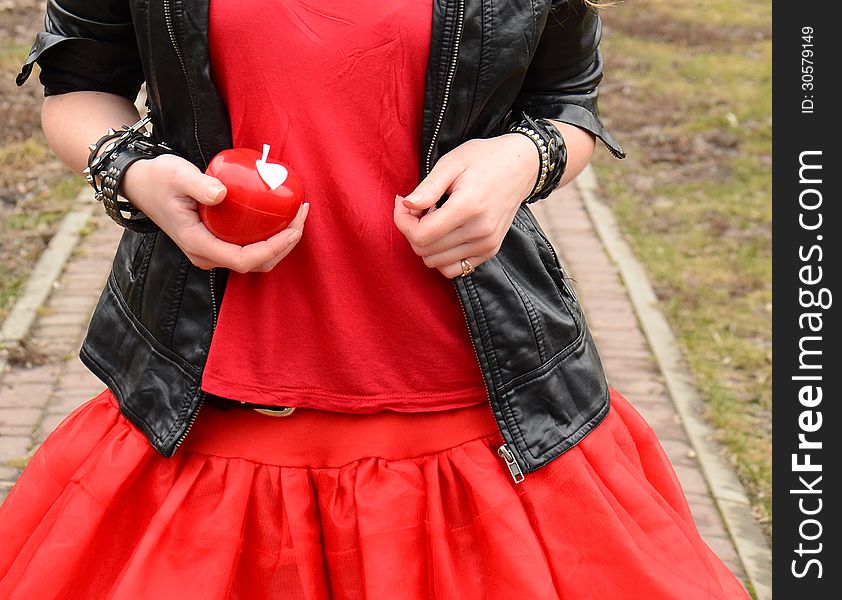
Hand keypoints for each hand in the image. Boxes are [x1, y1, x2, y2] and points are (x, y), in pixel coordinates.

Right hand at [122, 154, 308, 272]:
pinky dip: (270, 236)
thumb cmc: (159, 178)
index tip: (293, 228)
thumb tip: (221, 195)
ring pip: (255, 259)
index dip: (272, 249)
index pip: (243, 260)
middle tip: (301, 214)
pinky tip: (282, 216)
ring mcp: (213, 251)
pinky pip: (250, 247)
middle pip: (255, 263)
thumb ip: (199, 185)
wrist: (141, 184)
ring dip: (280, 242)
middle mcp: (207, 255)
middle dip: (284, 245)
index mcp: (198, 245)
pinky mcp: (218, 242)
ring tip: (297, 214)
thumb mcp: (177, 175)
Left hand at [393, 134, 538, 277]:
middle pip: (425, 250)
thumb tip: (406, 205)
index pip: (421, 235)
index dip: (402, 221)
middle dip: (412, 229)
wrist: (520, 166)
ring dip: (426, 242)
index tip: (403, 203)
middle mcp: (480, 231)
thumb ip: (428, 187)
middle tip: (419, 206)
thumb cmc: (483, 159)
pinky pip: (453, 269)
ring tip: (435, 217)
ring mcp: (487, 245)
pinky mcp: (489, 251)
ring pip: (435, 262)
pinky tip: (444, 232)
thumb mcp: (452, 163)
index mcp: (468, 207)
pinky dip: (440, 255)